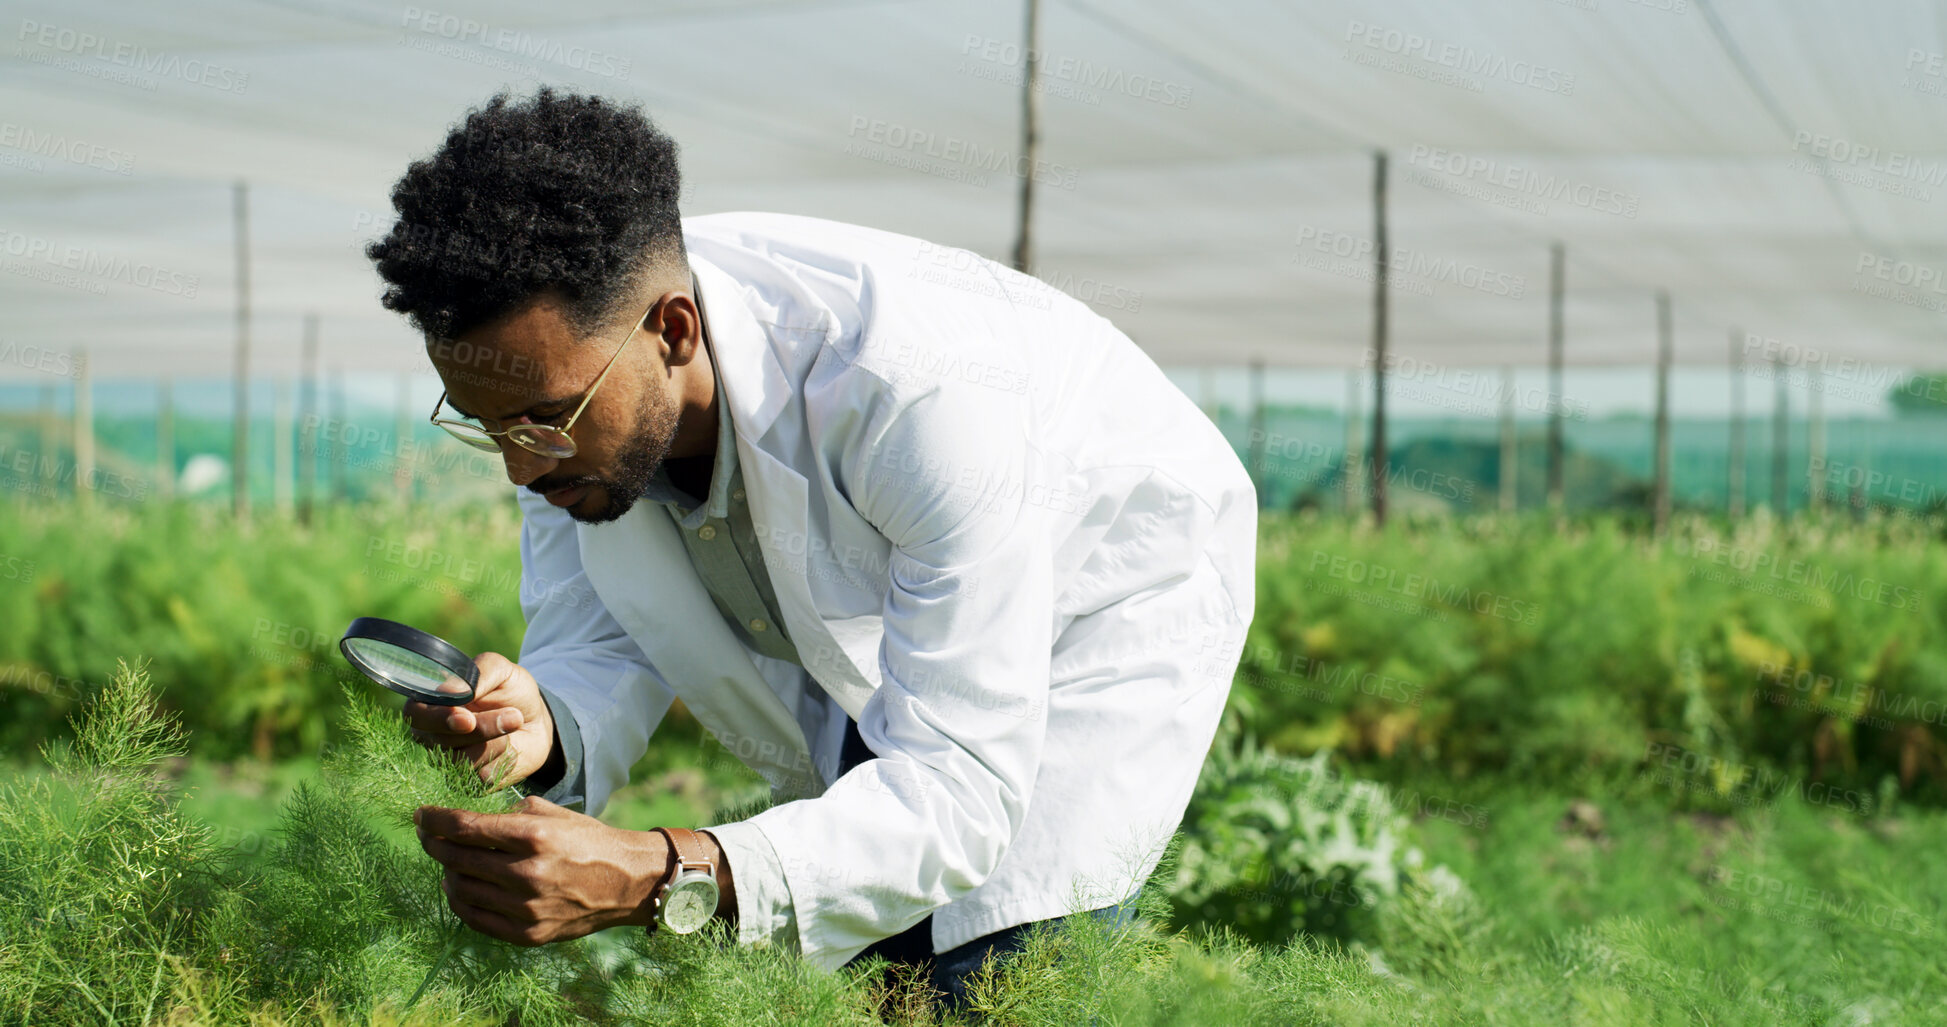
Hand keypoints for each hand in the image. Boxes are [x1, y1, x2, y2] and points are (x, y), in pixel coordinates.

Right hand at [402, 652, 553, 786]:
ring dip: (497, 743)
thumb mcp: (501, 670)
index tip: (467, 718)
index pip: (415, 714)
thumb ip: (477, 674)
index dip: (438, 718)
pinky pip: (480, 778)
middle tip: (513, 716)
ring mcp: (448, 761)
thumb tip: (448, 691)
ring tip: (515, 722)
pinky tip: (513, 747)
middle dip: (480, 730)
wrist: (537, 720)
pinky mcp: (469, 782)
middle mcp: (432, 735)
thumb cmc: (511, 690)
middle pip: (440, 741)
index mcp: (430, 703)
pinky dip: (504, 761)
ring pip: (461, 762)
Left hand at [415, 795, 666, 945]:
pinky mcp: (527, 933)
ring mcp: (526, 908)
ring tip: (447, 861)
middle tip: (427, 835)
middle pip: (457, 858)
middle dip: (434, 843)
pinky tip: (458, 886)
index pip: (465, 827)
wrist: (628, 881)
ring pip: (461, 888)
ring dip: (446, 871)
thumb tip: (468, 818)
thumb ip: (510, 814)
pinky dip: (459, 901)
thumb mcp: (553, 814)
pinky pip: (475, 918)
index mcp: (534, 836)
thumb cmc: (588, 840)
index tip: (421, 815)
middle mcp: (527, 873)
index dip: (435, 820)